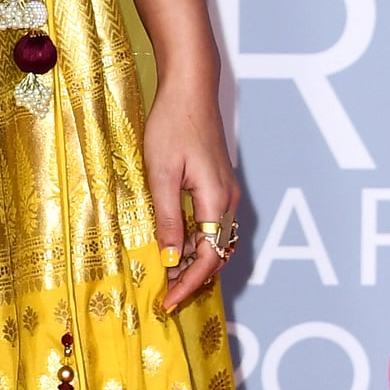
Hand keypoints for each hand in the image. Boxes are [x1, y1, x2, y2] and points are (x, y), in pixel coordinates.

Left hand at [142, 75, 239, 316]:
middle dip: (192, 278)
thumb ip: (167, 218)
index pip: (208, 257)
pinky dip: (195, 242)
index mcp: (216, 201)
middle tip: (164, 295)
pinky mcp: (218, 184)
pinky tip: (173, 244)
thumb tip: (169, 258)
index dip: (187, 284)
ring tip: (166, 275)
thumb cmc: (173, 125)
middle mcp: (228, 201)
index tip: (167, 302)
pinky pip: (211, 224)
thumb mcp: (161, 174)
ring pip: (214, 240)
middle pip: (216, 254)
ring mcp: (226, 192)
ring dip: (193, 261)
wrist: (190, 88)